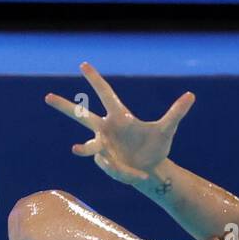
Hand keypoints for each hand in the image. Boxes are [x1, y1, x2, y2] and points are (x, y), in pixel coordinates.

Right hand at [45, 61, 194, 183]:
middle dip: (64, 106)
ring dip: (85, 148)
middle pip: (81, 116)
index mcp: (119, 116)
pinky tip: (138, 175)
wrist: (152, 170)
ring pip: (88, 146)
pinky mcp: (106, 164)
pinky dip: (126, 172)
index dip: (95, 80)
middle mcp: (106, 130)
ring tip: (76, 149)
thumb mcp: (167, 130)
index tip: (83, 64)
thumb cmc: (156, 146)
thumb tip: (191, 95)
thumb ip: (176, 112)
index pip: (105, 94)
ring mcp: (103, 148)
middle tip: (46, 97)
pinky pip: (112, 167)